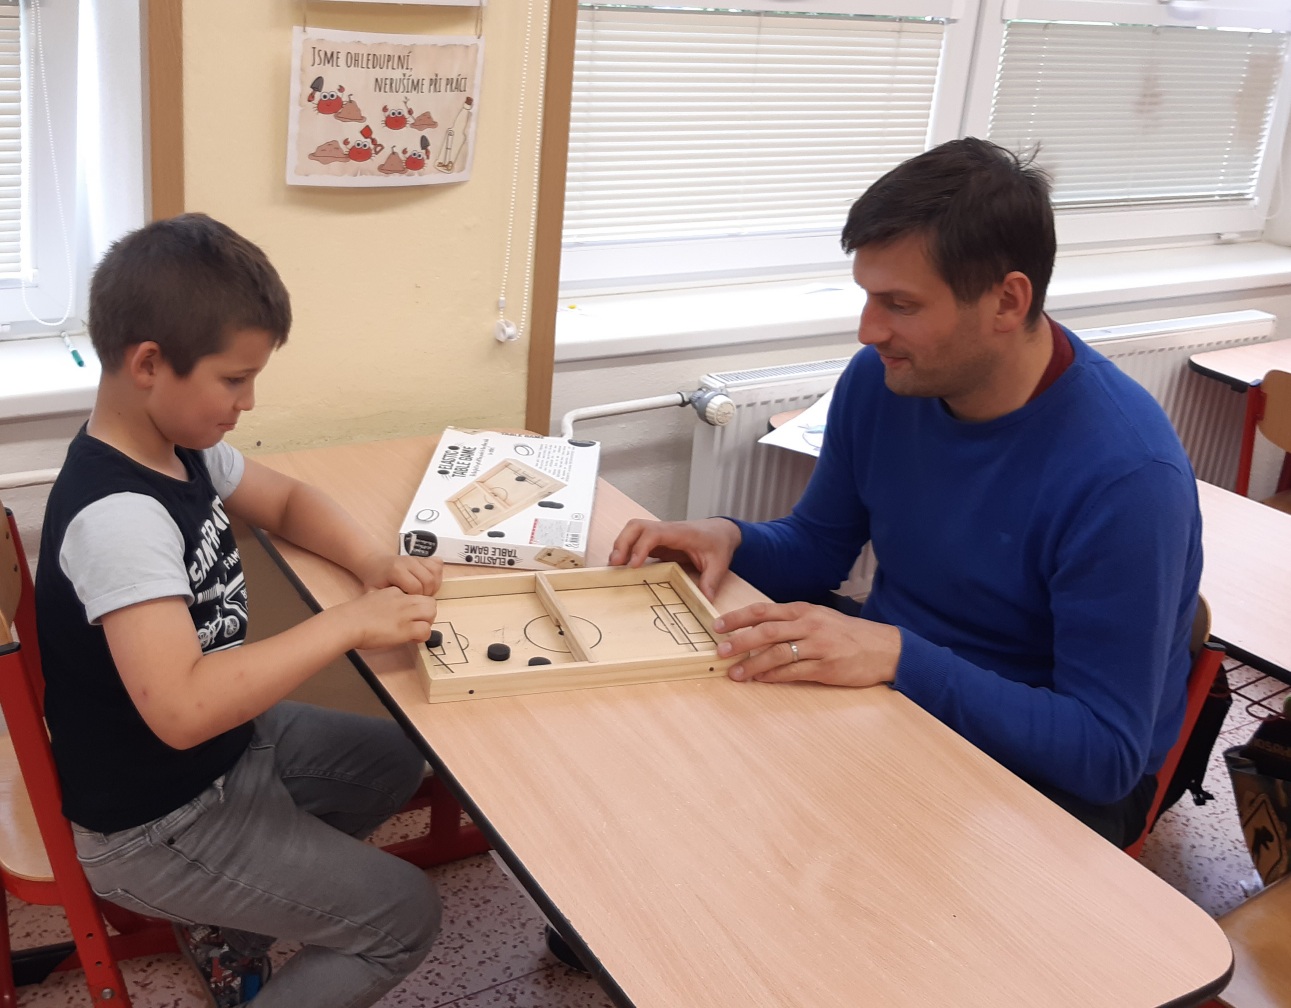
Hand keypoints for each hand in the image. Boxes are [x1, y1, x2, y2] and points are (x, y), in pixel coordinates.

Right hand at [332, 586, 437, 650]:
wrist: (348, 622)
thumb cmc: (353, 615)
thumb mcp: (371, 598)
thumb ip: (383, 602)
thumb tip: (386, 612)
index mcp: (394, 591)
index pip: (416, 595)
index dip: (416, 607)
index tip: (409, 616)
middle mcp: (403, 600)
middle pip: (430, 602)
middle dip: (427, 614)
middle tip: (417, 624)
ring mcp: (405, 613)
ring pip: (432, 613)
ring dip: (427, 623)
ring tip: (416, 632)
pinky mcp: (405, 628)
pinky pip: (426, 630)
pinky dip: (422, 636)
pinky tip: (412, 639)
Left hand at [354, 552, 443, 595]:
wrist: (375, 563)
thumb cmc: (375, 580)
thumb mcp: (374, 591)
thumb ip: (385, 600)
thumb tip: (398, 611)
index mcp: (396, 570)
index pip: (416, 587)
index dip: (416, 598)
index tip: (409, 603)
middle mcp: (408, 561)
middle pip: (429, 580)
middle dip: (427, 593)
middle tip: (418, 600)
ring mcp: (416, 558)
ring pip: (435, 573)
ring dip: (434, 586)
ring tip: (424, 593)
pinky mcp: (422, 557)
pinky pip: (437, 566)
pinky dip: (437, 577)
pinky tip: (428, 584)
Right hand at [608, 517, 741, 598]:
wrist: (721, 531)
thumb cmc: (717, 542)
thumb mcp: (718, 563)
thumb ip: (711, 581)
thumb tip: (704, 600)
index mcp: (679, 533)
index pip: (653, 534)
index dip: (640, 547)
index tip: (632, 564)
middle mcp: (665, 530)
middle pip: (635, 526)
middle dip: (622, 543)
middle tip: (615, 564)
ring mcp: (659, 535)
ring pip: (632, 531)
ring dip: (620, 545)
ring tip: (613, 566)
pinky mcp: (656, 541)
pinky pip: (636, 541)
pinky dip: (626, 550)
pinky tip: (622, 566)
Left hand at [713, 601, 900, 687]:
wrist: (884, 648)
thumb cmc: (847, 633)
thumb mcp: (819, 618)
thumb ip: (791, 622)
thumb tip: (757, 631)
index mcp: (804, 610)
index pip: (764, 611)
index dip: (738, 618)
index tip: (718, 625)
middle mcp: (809, 625)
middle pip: (766, 631)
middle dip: (740, 641)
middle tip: (721, 651)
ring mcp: (818, 646)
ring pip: (778, 653)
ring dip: (753, 664)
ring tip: (736, 673)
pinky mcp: (826, 667)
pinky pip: (794, 671)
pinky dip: (774, 676)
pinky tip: (761, 679)